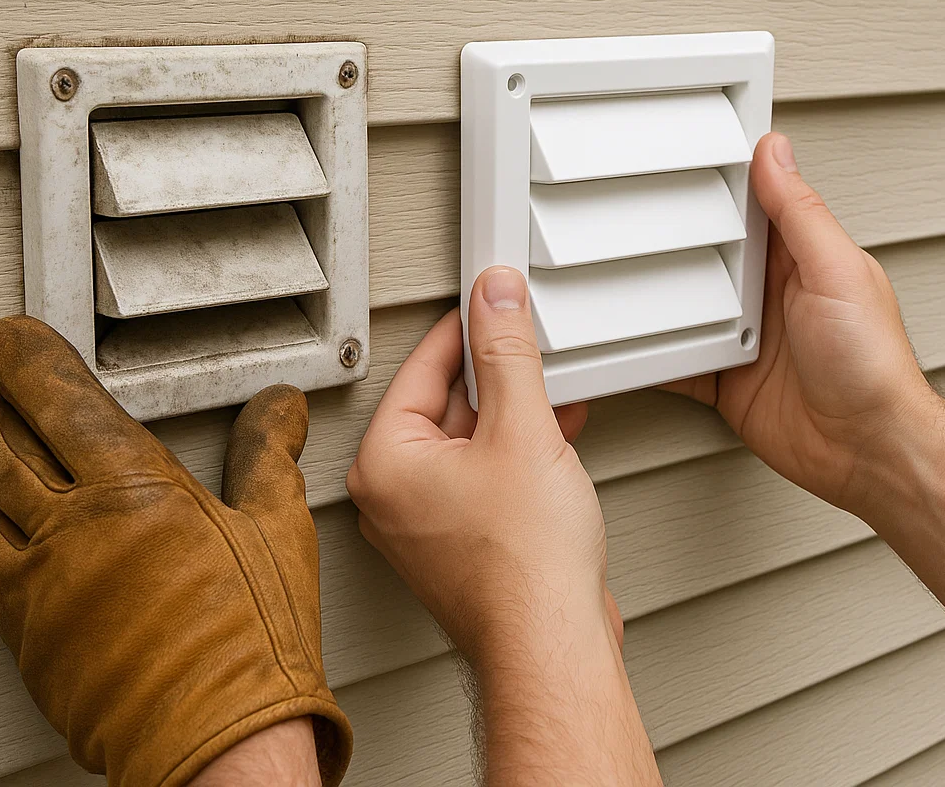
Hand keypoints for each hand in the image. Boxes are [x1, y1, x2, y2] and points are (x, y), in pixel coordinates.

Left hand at [0, 317, 349, 786]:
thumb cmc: (251, 638)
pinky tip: (26, 533)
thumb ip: (268, 451)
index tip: (14, 340)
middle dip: (6, 409)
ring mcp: (40, 587)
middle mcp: (71, 531)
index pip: (59, 402)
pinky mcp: (28, 637)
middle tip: (18, 392)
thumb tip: (279, 408)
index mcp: (133, 491)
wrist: (218, 742)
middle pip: (5, 447)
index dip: (29, 361)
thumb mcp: (276, 524)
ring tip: (16, 457)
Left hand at [348, 268, 660, 785]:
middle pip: (445, 402)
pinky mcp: (462, 541)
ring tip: (553, 390)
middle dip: (495, 374)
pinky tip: (558, 433)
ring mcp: (428, 522)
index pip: (422, 368)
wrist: (555, 647)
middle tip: (529, 343)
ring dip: (514, 410)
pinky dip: (518, 449)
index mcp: (385, 462)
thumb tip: (494, 297)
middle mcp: (395, 493)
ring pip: (470, 439)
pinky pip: (484, 474)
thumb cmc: (525, 565)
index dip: (465, 328)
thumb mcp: (521, 429)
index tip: (492, 301)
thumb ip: (506, 353)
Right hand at [669, 133, 944, 609]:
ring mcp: (741, 338)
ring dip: (657, 300)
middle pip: (705, 256)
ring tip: (618, 278)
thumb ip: (800, 215)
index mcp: (797, 259)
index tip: (680, 159)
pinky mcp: (722, 379)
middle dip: (671, 242)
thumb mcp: (835, 273)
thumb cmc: (872, 366)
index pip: (751, 207)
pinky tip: (628, 345)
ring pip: (684, 308)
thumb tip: (776, 153)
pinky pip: (674, 361)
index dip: (719, 183)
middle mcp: (766, 296)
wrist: (864, 451)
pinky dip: (650, 356)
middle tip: (628, 218)